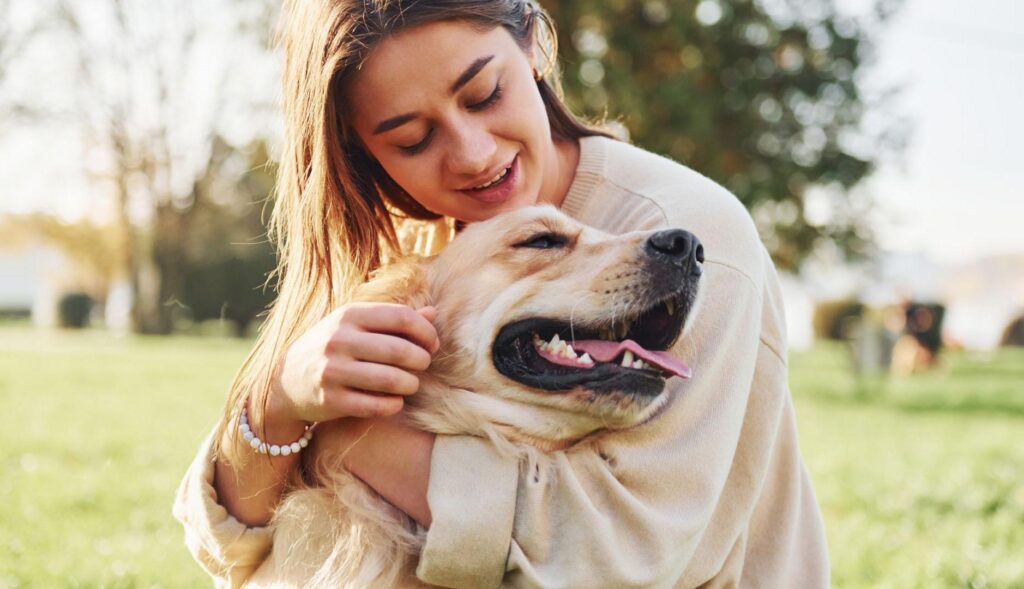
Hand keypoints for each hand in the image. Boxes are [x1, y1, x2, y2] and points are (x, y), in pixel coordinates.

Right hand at [264, 303, 439, 435]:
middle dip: (421, 360)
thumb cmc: (334, 347)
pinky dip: (394, 405)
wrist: (286, 381)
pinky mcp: (331, 400)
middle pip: (400, 351)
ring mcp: (333, 371)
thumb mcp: (356, 325)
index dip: (426, 332)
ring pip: (392, 380)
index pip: (402, 317)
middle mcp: (339, 340)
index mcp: (349, 315)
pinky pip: (377, 406)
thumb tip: (433, 313)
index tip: (432, 344)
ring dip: (411, 384)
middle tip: (422, 366)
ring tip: (410, 384)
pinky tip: (395, 401)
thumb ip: (393, 319)